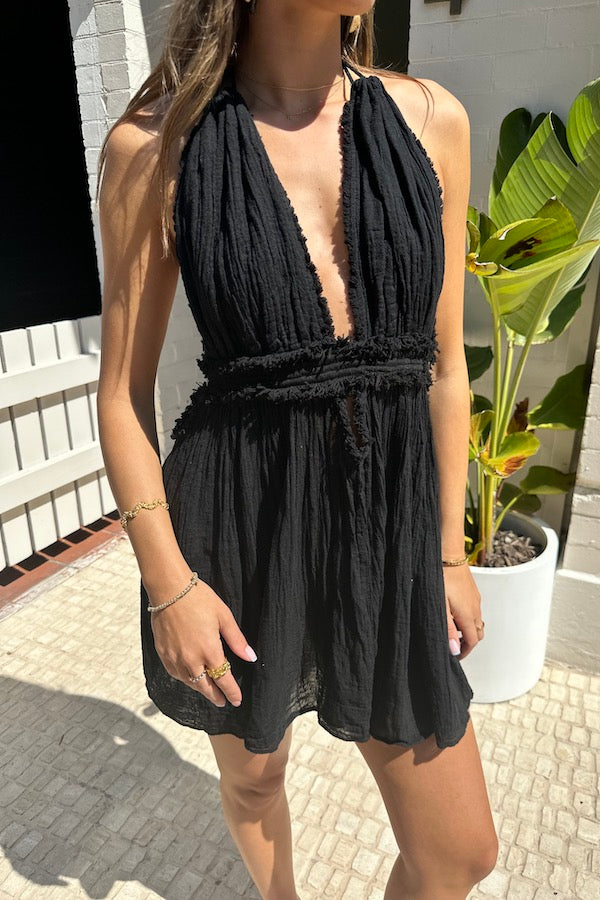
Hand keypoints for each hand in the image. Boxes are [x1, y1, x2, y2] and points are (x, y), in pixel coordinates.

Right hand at [148, 575, 256, 707]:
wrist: (168, 590)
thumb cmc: (198, 599)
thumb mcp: (224, 616)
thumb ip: (237, 640)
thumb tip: (251, 657)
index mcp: (209, 651)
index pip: (224, 681)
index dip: (232, 693)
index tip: (237, 700)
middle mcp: (191, 660)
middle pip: (205, 688)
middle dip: (216, 697)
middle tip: (223, 701)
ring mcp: (175, 658)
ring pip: (189, 683)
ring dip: (200, 689)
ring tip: (208, 690)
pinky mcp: (163, 654)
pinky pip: (175, 674)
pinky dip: (185, 679)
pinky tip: (189, 677)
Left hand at [442, 564, 482, 660]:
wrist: (448, 555)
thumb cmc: (440, 578)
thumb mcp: (440, 607)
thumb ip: (447, 629)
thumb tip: (454, 649)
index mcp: (468, 615)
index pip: (472, 641)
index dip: (464, 651)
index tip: (455, 657)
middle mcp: (475, 608)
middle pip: (478, 633)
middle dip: (468, 643)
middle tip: (455, 646)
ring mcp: (475, 599)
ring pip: (477, 622)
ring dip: (468, 630)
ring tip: (453, 631)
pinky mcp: (473, 591)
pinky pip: (475, 611)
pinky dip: (468, 618)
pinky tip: (454, 613)